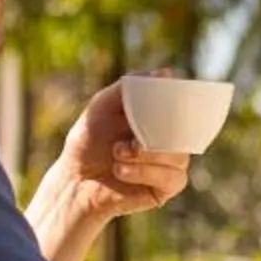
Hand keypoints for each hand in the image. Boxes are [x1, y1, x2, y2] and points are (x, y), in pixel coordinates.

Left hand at [49, 75, 191, 225]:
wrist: (74, 181)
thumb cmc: (87, 143)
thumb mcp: (102, 107)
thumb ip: (127, 89)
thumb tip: (166, 73)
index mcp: (157, 116)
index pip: (182, 103)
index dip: (177, 97)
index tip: (165, 90)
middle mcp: (169, 138)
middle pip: (186, 129)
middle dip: (160, 129)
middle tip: (134, 134)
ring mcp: (170, 163)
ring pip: (180, 155)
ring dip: (146, 153)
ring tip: (118, 153)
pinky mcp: (166, 188)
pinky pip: (172, 177)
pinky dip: (144, 171)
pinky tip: (121, 170)